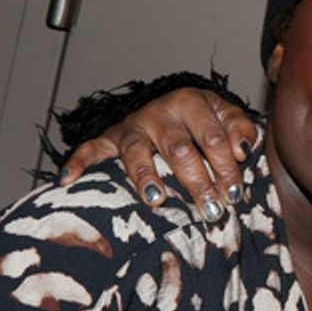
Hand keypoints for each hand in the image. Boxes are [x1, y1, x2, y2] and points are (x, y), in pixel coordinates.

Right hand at [60, 87, 257, 219]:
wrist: (176, 106)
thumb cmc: (205, 119)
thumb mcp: (228, 116)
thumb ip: (241, 129)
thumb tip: (242, 149)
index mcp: (192, 102)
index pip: (212, 137)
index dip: (225, 166)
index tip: (234, 194)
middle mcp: (160, 111)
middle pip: (179, 149)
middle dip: (196, 182)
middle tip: (210, 208)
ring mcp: (133, 125)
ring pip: (138, 152)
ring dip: (147, 177)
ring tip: (157, 199)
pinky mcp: (111, 138)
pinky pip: (92, 149)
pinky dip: (80, 163)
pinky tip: (69, 180)